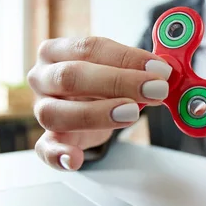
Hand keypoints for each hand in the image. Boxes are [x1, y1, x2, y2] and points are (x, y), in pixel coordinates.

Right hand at [27, 36, 171, 170]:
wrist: (85, 107)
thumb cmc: (98, 84)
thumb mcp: (115, 69)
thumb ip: (135, 68)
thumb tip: (164, 72)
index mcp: (56, 51)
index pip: (88, 48)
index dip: (126, 58)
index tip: (159, 69)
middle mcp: (42, 77)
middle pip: (70, 76)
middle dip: (117, 82)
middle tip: (154, 89)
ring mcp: (41, 109)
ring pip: (56, 113)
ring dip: (97, 114)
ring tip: (132, 113)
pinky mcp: (45, 140)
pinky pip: (44, 149)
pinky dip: (59, 155)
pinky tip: (76, 158)